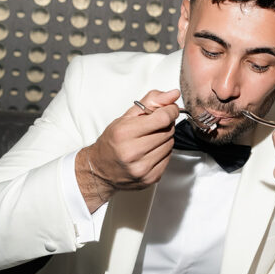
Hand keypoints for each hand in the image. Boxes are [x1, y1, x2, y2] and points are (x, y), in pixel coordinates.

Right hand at [76, 89, 180, 208]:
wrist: (101, 169)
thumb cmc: (112, 141)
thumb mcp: (126, 116)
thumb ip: (151, 102)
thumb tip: (173, 94)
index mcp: (125, 133)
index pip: (162, 118)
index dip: (170, 111)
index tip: (170, 109)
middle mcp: (132, 152)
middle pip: (168, 131)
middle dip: (165, 125)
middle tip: (153, 126)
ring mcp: (142, 168)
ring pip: (170, 145)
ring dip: (164, 139)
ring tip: (149, 139)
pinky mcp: (150, 178)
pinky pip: (168, 158)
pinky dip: (163, 152)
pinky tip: (150, 151)